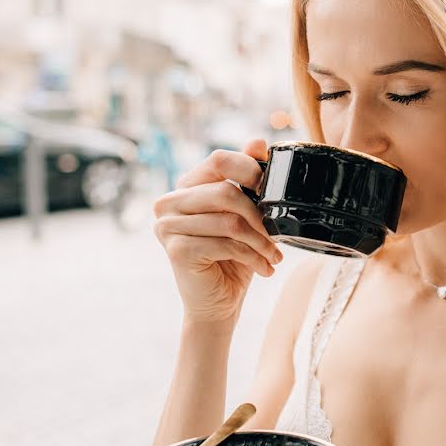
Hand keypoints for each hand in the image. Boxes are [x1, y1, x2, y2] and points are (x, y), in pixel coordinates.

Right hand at [153, 139, 283, 325]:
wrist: (218, 303)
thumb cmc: (233, 257)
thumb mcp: (246, 215)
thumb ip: (247, 178)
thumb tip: (258, 141)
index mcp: (187, 186)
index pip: (218, 160)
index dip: (250, 170)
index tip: (272, 192)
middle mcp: (169, 202)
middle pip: (225, 191)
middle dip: (260, 215)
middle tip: (278, 235)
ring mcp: (167, 226)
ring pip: (229, 220)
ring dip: (261, 241)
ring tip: (274, 256)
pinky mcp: (176, 250)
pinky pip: (226, 244)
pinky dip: (252, 257)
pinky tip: (264, 268)